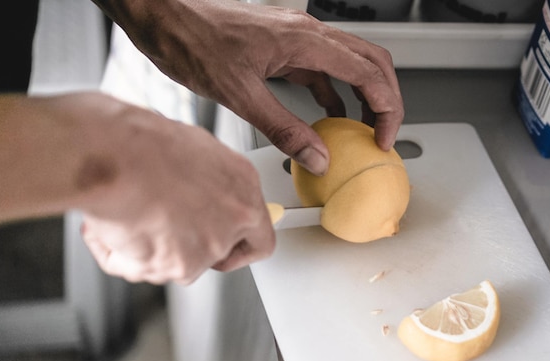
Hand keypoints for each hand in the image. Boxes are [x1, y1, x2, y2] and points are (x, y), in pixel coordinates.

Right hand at [71, 94, 274, 283]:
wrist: (115, 157)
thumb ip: (205, 181)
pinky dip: (118, 254)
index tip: (226, 249)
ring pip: (176, 264)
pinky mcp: (177, 266)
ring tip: (127, 212)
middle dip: (184, 245)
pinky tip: (110, 225)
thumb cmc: (143, 142)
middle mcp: (233, 219)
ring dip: (148, 248)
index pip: (259, 237)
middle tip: (158, 225)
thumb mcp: (189, 150)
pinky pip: (140, 269)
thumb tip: (193, 189)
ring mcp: (208, 246)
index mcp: (243, 186)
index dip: (238, 247)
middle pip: (214, 253)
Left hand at [97, 0, 403, 175]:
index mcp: (305, 40)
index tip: (383, 139)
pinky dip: (334, 93)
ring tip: (363, 129)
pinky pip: (322, 69)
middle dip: (386, 99)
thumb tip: (317, 157)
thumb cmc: (192, 40)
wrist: (164, 15)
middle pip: (372, 62)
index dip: (386, 108)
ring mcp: (297, 38)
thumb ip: (283, 128)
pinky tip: (328, 116)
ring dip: (363, 96)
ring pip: (351, 64)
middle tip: (384, 134)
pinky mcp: (283, 47)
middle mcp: (308, 33)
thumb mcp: (239, 93)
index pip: (369, 72)